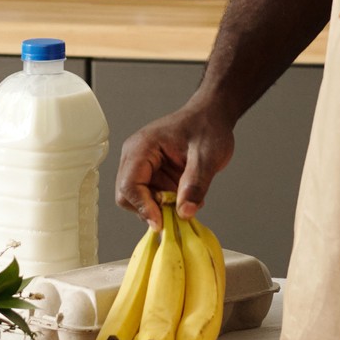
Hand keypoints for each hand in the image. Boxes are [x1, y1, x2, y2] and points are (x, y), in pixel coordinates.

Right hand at [115, 101, 235, 227]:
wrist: (212, 117)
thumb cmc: (207, 127)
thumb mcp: (207, 156)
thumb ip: (195, 184)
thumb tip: (185, 212)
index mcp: (142, 146)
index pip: (129, 184)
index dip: (143, 207)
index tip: (162, 222)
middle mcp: (136, 157)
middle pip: (127, 196)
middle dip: (150, 209)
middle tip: (176, 213)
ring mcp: (143, 167)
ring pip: (139, 201)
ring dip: (160, 209)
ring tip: (186, 202)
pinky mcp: (153, 176)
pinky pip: (152, 199)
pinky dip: (167, 206)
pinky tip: (185, 197)